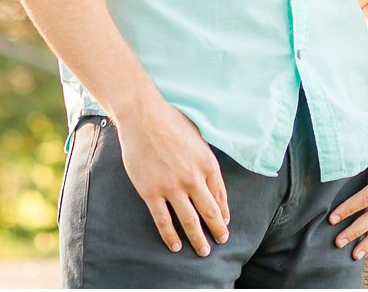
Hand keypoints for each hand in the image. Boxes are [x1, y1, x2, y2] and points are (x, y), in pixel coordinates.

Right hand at [116, 98, 230, 255]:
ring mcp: (172, 187)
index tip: (224, 223)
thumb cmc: (171, 122)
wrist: (143, 116)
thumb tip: (212, 183)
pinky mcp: (151, 192)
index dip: (224, 213)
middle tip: (220, 241)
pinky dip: (170, 236)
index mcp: (208, 164)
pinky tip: (175, 245)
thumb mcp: (198, 139)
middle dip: (217, 231)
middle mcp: (193, 178)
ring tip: (203, 251)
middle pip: (210, 212)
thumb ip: (205, 162)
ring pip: (189, 221)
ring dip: (198, 239)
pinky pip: (163, 220)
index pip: (220, 196)